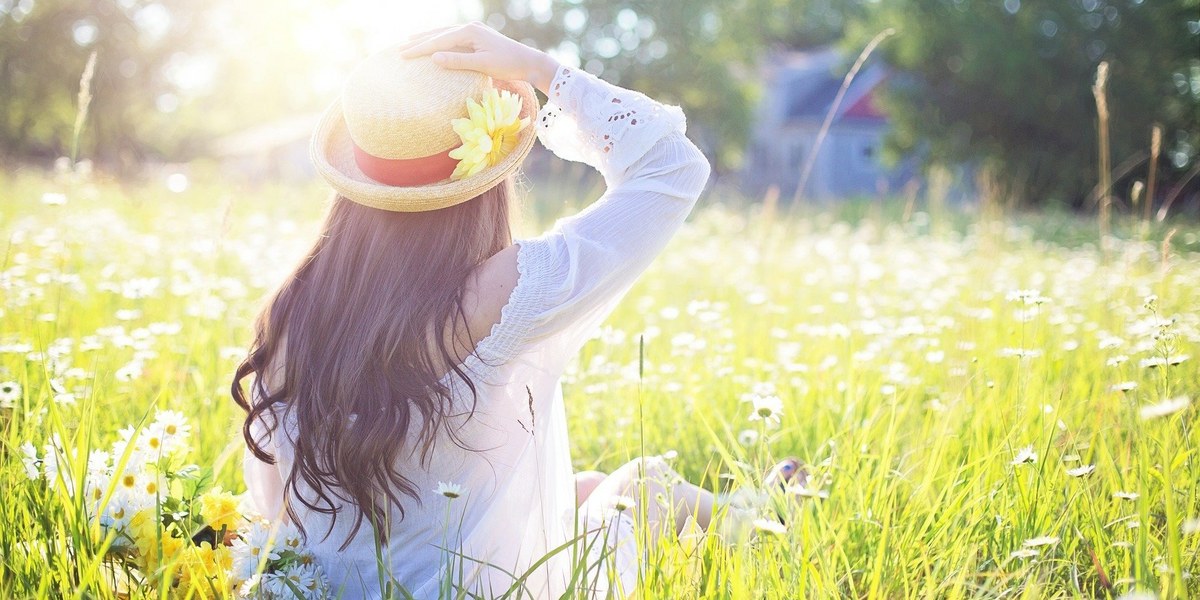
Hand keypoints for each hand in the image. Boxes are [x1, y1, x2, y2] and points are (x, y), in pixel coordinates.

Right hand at [397, 22, 559, 94]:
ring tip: (410, 42)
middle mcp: (470, 27)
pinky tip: (434, 44)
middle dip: (419, 42)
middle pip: (438, 34)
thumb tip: (434, 57)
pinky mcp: (477, 37)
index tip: (403, 56)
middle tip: (399, 50)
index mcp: (469, 32)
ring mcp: (474, 31)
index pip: (438, 40)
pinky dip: (440, 41)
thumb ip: (458, 61)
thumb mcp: (482, 65)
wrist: (529, 61)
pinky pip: (453, 37)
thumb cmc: (508, 65)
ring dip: (428, 38)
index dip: (419, 49)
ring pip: (444, 34)